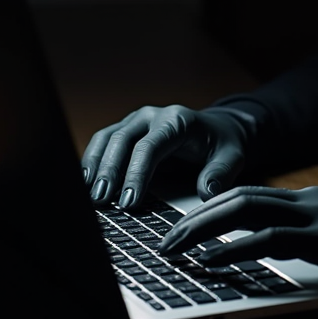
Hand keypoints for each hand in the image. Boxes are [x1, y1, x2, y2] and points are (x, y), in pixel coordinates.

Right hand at [80, 104, 254, 207]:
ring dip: (94, 166)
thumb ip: (221, 173)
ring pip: (107, 138)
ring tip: (88, 196)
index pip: (151, 145)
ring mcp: (136, 121)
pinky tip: (84, 185)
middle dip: (110, 171)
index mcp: (177, 120)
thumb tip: (207, 193)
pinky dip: (91, 161)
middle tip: (101, 202)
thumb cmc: (222, 145)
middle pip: (123, 140)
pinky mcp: (125, 130)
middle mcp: (152, 116)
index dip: (137, 173)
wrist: (217, 129)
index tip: (130, 202)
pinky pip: (102, 142)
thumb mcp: (232, 156)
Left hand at [156, 184, 317, 274]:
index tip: (181, 225)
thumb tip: (259, 243)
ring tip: (177, 248)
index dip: (208, 207)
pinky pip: (270, 239)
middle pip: (236, 198)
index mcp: (299, 198)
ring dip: (205, 229)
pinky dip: (235, 249)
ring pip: (246, 211)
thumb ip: (296, 230)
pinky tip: (213, 260)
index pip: (244, 193)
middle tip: (165, 240)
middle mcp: (299, 200)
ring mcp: (310, 216)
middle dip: (196, 217)